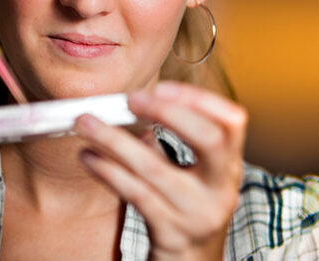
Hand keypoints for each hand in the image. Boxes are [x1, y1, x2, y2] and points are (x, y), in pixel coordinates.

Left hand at [74, 81, 247, 260]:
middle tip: (128, 98)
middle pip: (209, 139)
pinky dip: (108, 171)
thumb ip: (167, 144)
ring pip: (155, 168)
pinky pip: (134, 194)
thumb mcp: (189, 174)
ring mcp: (198, 213)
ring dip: (116, 140)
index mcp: (229, 165)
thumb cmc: (185, 207)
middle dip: (168, 112)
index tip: (162, 86)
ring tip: (86, 123)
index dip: (200, 100)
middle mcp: (221, 188)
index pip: (232, 122)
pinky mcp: (171, 233)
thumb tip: (129, 106)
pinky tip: (88, 157)